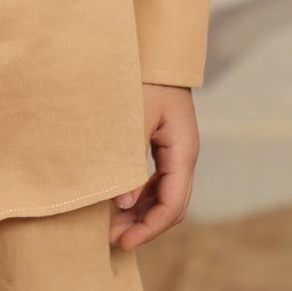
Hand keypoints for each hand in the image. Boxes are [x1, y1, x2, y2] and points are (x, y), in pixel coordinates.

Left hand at [109, 83, 198, 249]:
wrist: (156, 49)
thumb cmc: (144, 76)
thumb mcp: (134, 116)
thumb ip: (129, 159)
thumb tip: (121, 203)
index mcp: (182, 150)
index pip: (172, 204)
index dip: (149, 228)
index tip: (123, 242)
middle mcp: (183, 154)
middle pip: (169, 204)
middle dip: (142, 225)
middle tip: (109, 239)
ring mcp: (174, 149)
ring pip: (162, 193)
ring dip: (139, 212)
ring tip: (109, 225)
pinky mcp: (163, 143)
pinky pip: (155, 179)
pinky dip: (138, 194)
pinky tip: (117, 200)